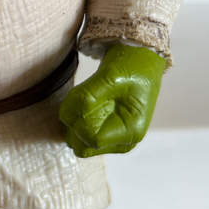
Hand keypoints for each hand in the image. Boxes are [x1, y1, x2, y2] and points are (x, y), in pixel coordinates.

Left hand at [59, 43, 165, 157]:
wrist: (141, 60)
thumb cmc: (132, 67)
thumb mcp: (110, 76)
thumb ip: (87, 96)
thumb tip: (67, 117)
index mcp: (130, 131)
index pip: (92, 140)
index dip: (79, 122)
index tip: (78, 99)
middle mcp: (123, 141)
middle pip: (84, 147)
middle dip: (74, 124)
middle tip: (79, 99)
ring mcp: (115, 140)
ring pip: (80, 143)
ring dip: (74, 122)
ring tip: (84, 99)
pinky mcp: (107, 133)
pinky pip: (82, 135)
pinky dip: (77, 121)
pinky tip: (85, 104)